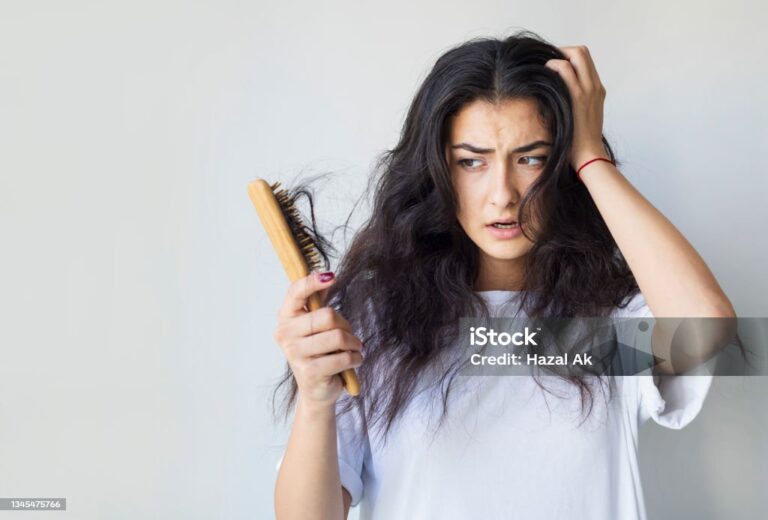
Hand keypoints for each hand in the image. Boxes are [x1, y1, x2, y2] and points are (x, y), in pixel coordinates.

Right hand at [272, 272, 363, 408]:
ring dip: (354, 343)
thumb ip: (318, 300)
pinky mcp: (310, 371)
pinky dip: (356, 358)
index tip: (331, 276)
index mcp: (285, 317)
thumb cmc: (318, 351)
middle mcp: (285, 334)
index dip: (313, 282)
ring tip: (354, 348)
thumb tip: (326, 275)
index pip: (296, 292)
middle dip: (346, 325)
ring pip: (338, 337)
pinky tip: (354, 360)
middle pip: (327, 316)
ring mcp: (295, 353)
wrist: (316, 389)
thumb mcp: (316, 324)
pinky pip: (344, 357)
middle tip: (350, 335)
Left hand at [545, 46, 607, 170]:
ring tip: (545, 70)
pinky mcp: (577, 95)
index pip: (585, 61)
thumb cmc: (580, 141)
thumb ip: (575, 104)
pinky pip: (565, 68)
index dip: (569, 57)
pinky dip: (553, 65)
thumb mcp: (582, 117)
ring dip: (557, 56)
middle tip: (547, 63)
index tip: (554, 65)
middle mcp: (595, 85)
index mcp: (597, 90)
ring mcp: (588, 88)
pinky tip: (544, 76)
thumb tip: (556, 99)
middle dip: (563, 51)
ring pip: (576, 54)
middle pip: (582, 51)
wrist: (588, 154)